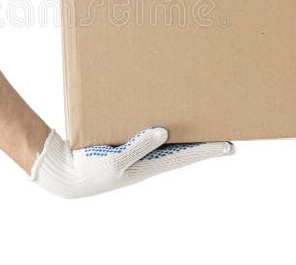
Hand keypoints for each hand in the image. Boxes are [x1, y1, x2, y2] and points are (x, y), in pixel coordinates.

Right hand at [29, 127, 233, 198]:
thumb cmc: (90, 171)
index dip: (208, 150)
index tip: (230, 145)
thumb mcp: (115, 160)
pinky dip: (160, 128)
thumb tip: (164, 132)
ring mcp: (137, 153)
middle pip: (183, 148)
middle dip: (203, 141)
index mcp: (149, 164)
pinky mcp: (124, 145)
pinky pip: (148, 135)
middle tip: (224, 132)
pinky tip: (164, 119)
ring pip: (168, 141)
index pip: (186, 155)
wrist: (65, 174)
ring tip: (201, 123)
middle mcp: (148, 158)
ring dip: (184, 134)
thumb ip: (139, 145)